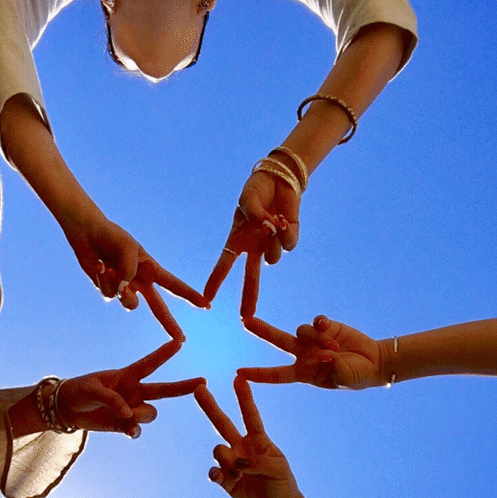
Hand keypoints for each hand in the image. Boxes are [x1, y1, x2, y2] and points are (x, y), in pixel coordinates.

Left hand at [58, 339, 204, 435]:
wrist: (67, 409)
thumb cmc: (79, 390)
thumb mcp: (91, 389)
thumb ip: (111, 399)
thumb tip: (128, 414)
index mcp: (126, 375)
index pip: (149, 363)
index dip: (164, 354)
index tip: (179, 342)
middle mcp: (134, 391)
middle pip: (163, 389)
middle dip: (183, 386)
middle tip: (203, 382)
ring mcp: (132, 408)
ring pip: (150, 413)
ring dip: (140, 416)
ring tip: (123, 417)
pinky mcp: (125, 424)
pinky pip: (138, 429)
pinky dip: (135, 431)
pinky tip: (129, 432)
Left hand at [66, 214, 207, 340]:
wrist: (88, 232)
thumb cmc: (112, 236)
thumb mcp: (128, 249)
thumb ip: (130, 271)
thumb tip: (125, 292)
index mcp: (151, 269)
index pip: (174, 285)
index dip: (190, 295)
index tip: (206, 304)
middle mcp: (140, 281)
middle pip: (159, 308)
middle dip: (170, 323)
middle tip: (181, 340)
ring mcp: (125, 287)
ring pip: (129, 303)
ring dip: (120, 290)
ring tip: (109, 268)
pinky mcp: (109, 289)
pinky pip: (110, 295)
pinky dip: (103, 280)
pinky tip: (99, 266)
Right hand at [194, 377, 299, 497]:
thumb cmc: (283, 482)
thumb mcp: (278, 468)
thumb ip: (260, 462)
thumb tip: (238, 463)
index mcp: (258, 439)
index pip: (250, 415)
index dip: (244, 397)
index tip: (238, 378)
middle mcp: (242, 446)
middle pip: (222, 422)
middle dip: (210, 405)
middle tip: (199, 388)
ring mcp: (231, 462)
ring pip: (218, 449)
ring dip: (225, 459)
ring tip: (238, 475)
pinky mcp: (225, 479)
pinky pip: (214, 471)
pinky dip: (215, 473)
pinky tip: (219, 477)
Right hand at [204, 171, 300, 315]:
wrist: (280, 178)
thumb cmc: (257, 190)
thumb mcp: (248, 199)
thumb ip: (255, 215)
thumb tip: (268, 229)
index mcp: (238, 240)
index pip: (225, 263)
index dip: (215, 281)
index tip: (206, 299)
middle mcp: (254, 247)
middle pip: (251, 278)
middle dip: (249, 298)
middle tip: (246, 319)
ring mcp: (272, 244)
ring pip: (273, 257)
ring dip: (272, 243)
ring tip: (272, 221)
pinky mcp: (290, 237)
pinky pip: (289, 244)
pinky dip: (286, 233)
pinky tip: (282, 219)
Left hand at [239, 315, 383, 389]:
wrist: (374, 362)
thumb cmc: (356, 376)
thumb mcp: (344, 377)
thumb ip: (333, 368)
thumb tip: (323, 356)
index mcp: (303, 372)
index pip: (276, 374)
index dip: (258, 374)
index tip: (239, 373)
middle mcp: (304, 354)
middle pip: (277, 340)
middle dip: (262, 330)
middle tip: (246, 320)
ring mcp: (313, 339)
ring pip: (302, 330)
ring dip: (316, 338)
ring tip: (335, 347)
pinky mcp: (325, 326)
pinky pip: (315, 321)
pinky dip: (321, 324)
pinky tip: (327, 327)